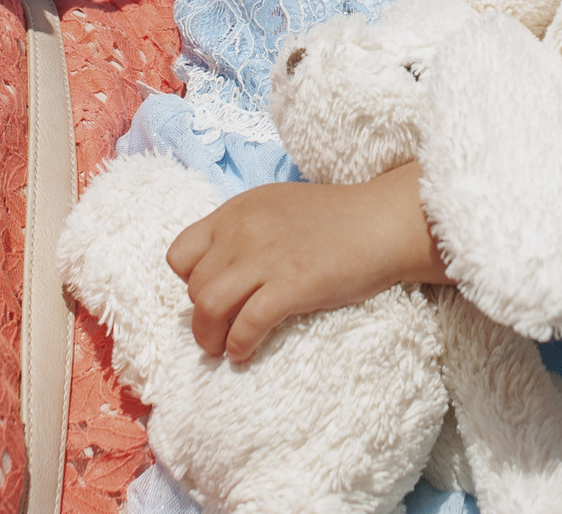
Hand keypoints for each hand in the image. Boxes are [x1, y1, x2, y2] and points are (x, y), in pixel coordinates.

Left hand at [165, 165, 448, 361]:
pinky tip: (244, 354)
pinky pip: (247, 324)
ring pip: (209, 307)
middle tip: (216, 333)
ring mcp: (266, 258)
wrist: (381, 222)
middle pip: (194, 287)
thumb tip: (222, 268)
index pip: (180, 253)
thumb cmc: (335, 218)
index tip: (207, 295)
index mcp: (237, 211)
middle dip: (201, 317)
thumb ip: (245, 229)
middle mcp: (243, 231)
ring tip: (222, 349)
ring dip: (210, 337)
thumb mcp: (276, 206)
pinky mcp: (292, 285)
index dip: (188, 281)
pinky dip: (239, 345)